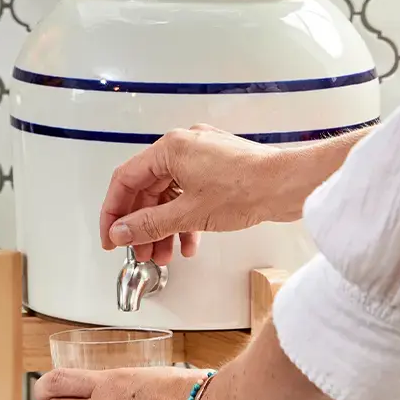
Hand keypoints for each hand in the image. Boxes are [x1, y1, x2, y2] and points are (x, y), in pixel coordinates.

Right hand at [100, 124, 314, 264]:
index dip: (113, 212)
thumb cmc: (249, 186)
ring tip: (163, 253)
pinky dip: (184, 218)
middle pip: (147, 189)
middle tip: (137, 249)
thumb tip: (123, 231)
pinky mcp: (218, 169)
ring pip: (169, 194)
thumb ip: (149, 224)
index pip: (125, 180)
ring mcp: (202, 157)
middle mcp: (184, 147)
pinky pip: (189, 194)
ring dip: (163, 226)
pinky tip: (188, 242)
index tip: (110, 236)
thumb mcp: (188, 213)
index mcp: (170, 148)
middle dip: (142, 224)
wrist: (289, 184)